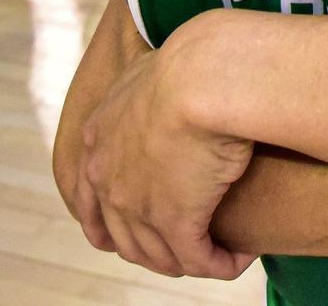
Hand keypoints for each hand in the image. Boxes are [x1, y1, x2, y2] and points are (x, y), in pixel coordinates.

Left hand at [73, 35, 257, 279]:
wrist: (203, 75)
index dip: (107, 225)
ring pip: (159, 255)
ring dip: (189, 261)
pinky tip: (238, 257)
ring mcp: (136, 204)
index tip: (130, 233)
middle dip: (153, 250)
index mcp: (97, 140)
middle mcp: (106, 177)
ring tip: (217, 254)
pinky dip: (218, 265)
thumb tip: (166, 81)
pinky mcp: (175, 221)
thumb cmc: (189, 62)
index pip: (88, 201)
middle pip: (123, 237)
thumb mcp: (150, 72)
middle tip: (184, 249)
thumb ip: (146, 89)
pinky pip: (197, 259)